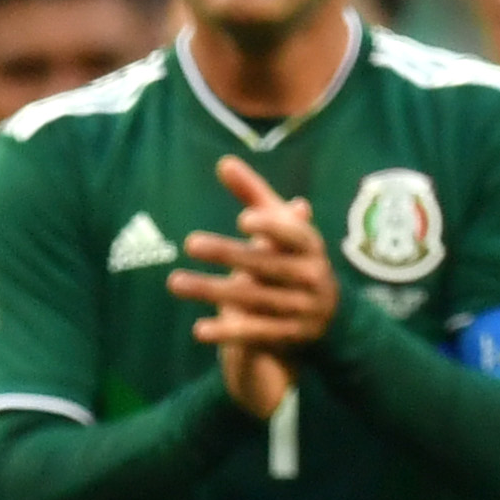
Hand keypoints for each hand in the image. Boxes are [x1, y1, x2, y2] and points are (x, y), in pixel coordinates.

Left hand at [170, 153, 332, 404]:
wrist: (325, 316)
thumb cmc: (291, 257)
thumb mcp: (280, 227)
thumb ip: (254, 195)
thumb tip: (224, 162)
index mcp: (311, 245)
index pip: (294, 234)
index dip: (271, 226)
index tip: (243, 219)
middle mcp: (311, 277)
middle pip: (265, 265)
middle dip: (227, 253)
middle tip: (189, 242)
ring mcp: (302, 309)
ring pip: (253, 299)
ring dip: (212, 291)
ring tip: (175, 282)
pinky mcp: (288, 337)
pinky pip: (255, 334)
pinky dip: (227, 332)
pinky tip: (199, 329)